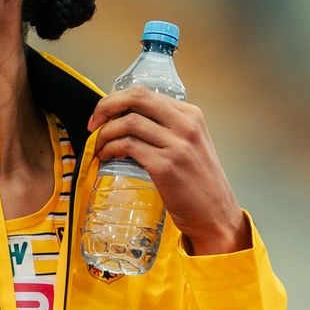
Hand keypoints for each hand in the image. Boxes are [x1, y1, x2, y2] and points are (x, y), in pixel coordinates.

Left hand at [86, 88, 251, 254]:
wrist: (215, 215)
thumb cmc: (200, 184)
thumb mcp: (191, 146)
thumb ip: (167, 130)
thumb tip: (128, 121)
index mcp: (192, 115)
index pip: (146, 94)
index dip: (118, 100)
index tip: (104, 114)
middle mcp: (186, 125)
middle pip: (137, 99)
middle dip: (106, 106)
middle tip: (93, 123)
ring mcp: (177, 145)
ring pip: (128, 123)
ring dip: (105, 134)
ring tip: (100, 148)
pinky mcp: (165, 166)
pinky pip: (128, 146)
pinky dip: (111, 149)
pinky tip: (107, 157)